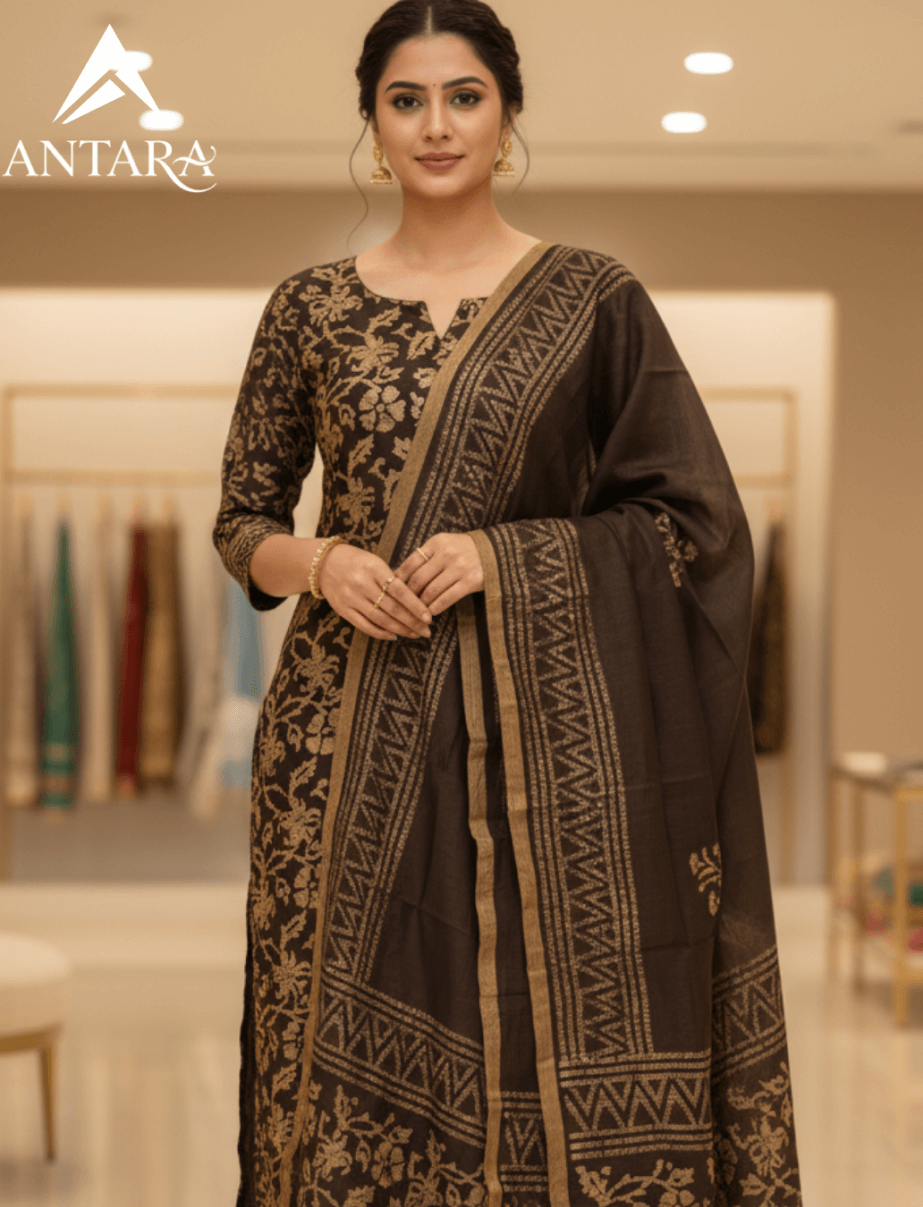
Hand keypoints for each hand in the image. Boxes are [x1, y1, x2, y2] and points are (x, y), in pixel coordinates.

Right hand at [317, 542, 431, 640]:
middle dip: (412, 622)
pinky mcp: (343, 610)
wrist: (323, 563)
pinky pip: (365, 626)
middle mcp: (362, 583)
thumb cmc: (357, 562)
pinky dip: (381, 633)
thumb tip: (416, 602)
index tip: (429, 617)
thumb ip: (392, 580)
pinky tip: (394, 636)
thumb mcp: (375, 563)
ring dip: (400, 629)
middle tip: (426, 631)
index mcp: (374, 568)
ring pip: (380, 619)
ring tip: (414, 634)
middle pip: (392, 608)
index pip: (399, 590)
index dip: (415, 606)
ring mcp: (351, 598)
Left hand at [394, 533, 483, 615]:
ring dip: (421, 604)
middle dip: (409, 595)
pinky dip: (435, 608)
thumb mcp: (445, 545)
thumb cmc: (464, 550)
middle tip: (404, 604)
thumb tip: (400, 577)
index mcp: (437, 542)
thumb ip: (426, 557)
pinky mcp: (471, 581)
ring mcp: (460, 567)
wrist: (495, 551)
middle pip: (418, 579)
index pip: (410, 562)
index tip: (392, 589)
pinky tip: (431, 612)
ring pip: (431, 591)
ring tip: (418, 609)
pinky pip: (447, 599)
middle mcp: (447, 553)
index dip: (399, 579)